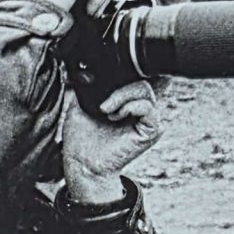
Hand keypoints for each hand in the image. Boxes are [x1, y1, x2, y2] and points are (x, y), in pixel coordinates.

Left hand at [60, 81, 161, 202]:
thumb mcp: (82, 102)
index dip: (121, 77)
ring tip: (106, 112)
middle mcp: (139, 110)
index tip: (101, 87)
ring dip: (122, 97)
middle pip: (141, 82)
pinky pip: (148, 108)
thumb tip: (94, 71)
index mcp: (127, 102)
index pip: (133, 78)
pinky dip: (130, 107)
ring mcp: (147, 120)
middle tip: (102, 106)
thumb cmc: (81, 138)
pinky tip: (115, 117)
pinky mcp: (152, 131)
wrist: (83, 162)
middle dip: (120, 89)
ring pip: (145, 91)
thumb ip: (93, 85)